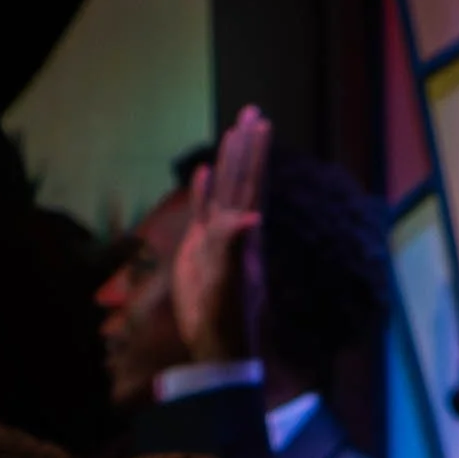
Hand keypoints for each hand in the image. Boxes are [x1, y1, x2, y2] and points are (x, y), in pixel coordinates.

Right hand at [170, 103, 270, 364]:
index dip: (255, 154)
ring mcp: (215, 238)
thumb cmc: (228, 319)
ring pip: (222, 190)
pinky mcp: (197, 251)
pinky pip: (201, 211)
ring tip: (233, 132)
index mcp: (244, 233)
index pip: (251, 184)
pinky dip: (201, 191)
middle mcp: (233, 229)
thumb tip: (252, 216)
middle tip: (252, 111)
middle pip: (240, 179)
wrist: (217, 346)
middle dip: (245, 146)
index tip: (261, 123)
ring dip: (227, 162)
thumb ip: (237, 246)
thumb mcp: (232, 282)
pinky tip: (203, 173)